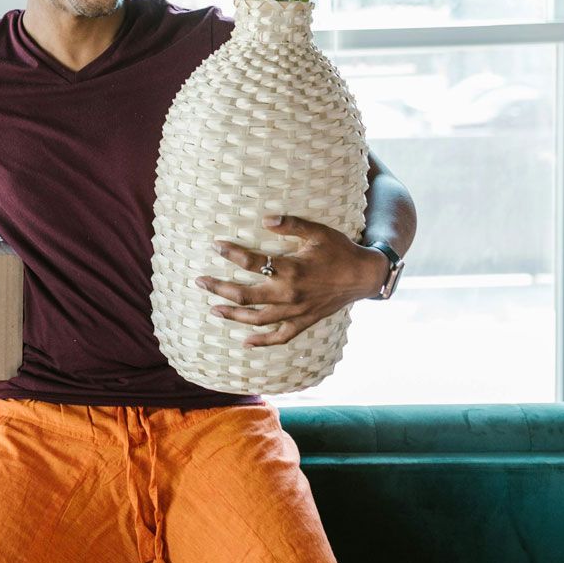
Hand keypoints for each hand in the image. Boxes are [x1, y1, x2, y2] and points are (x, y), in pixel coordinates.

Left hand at [195, 214, 389, 346]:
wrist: (363, 276)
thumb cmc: (339, 250)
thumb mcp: (317, 232)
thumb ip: (291, 224)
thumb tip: (265, 219)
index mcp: (292, 269)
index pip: (253, 262)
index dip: (232, 253)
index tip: (216, 246)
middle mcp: (290, 294)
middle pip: (246, 295)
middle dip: (220, 289)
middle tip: (200, 282)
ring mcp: (296, 311)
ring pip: (257, 319)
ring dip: (233, 315)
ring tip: (213, 309)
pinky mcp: (304, 321)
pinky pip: (280, 337)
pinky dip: (262, 342)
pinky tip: (245, 342)